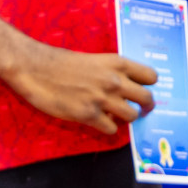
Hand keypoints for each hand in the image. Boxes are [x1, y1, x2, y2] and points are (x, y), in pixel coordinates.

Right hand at [3, 40, 157, 134]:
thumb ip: (113, 72)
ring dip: (127, 118)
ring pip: (132, 115)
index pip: (151, 76)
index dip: (149, 86)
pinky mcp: (88, 114)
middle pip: (147, 98)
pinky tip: (101, 123)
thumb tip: (127, 86)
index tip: (143, 90)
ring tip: (118, 116)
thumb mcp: (96, 60)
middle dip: (146, 106)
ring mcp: (103, 98)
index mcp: (118, 63)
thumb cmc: (62, 62)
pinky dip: (109, 128)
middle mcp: (115, 80)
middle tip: (141, 110)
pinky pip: (112, 128)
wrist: (36, 68)